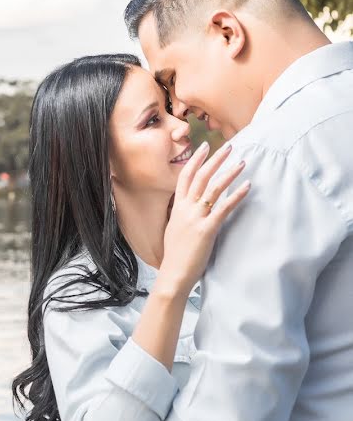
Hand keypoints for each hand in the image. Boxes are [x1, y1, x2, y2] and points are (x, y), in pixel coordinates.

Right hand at [158, 141, 250, 295]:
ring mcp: (195, 218)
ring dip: (228, 173)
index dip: (195, 160)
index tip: (204, 147)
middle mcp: (185, 209)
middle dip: (215, 159)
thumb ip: (181, 214)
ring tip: (242, 162)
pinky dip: (237, 195)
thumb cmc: (175, 254)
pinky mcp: (207, 229)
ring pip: (213, 188)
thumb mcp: (173, 228)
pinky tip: (248, 186)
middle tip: (228, 146)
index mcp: (177, 208)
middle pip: (200, 177)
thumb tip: (186, 206)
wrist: (173, 273)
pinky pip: (224, 208)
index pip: (185, 177)